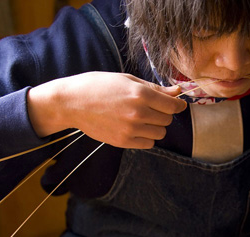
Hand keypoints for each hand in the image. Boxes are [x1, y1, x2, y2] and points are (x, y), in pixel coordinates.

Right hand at [27, 72, 186, 147]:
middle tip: (150, 108)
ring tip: (141, 119)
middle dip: (163, 114)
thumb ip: (155, 89)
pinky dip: (146, 137)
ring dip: (155, 127)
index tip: (176, 104)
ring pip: (160, 133)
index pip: (173, 105)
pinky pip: (148, 144)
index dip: (178, 105)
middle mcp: (138, 113)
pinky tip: (135, 128)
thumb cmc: (99, 86)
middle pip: (167, 120)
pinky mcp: (123, 141)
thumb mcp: (127, 80)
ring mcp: (131, 129)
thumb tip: (178, 92)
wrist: (72, 102)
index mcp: (140, 94)